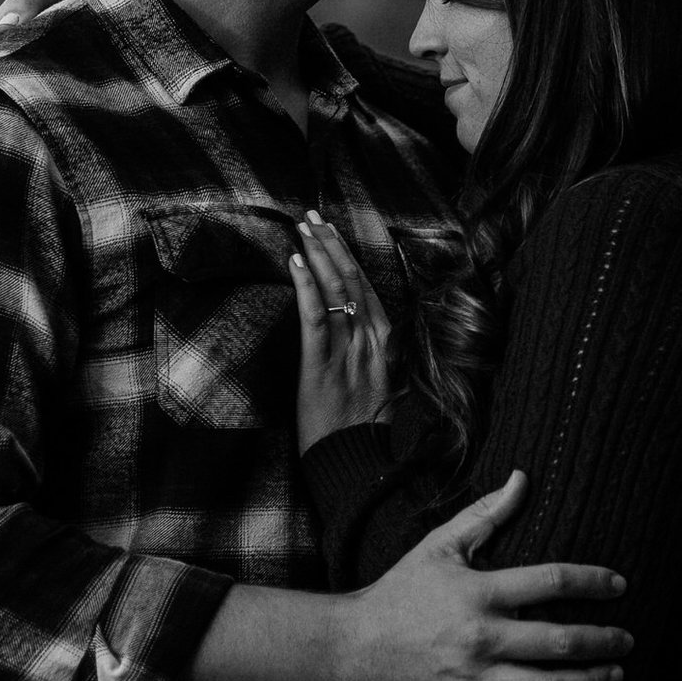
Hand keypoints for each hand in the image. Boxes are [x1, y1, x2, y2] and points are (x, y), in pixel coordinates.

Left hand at [289, 213, 392, 454]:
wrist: (356, 465)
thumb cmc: (366, 435)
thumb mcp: (384, 392)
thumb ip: (377, 360)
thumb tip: (370, 340)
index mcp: (385, 346)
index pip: (366, 290)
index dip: (348, 258)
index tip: (334, 232)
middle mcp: (370, 341)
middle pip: (352, 280)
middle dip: (333, 244)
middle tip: (313, 215)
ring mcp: (347, 351)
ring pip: (335, 289)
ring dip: (319, 252)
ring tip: (304, 225)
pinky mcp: (322, 364)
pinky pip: (315, 316)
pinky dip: (306, 284)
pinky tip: (296, 259)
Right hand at [342, 472, 632, 680]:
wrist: (355, 648)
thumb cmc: (400, 591)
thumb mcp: (439, 545)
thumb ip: (485, 514)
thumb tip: (522, 478)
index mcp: (479, 593)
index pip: (550, 583)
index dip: (592, 581)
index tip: (619, 585)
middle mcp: (482, 637)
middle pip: (559, 641)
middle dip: (603, 641)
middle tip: (627, 638)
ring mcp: (476, 678)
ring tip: (616, 674)